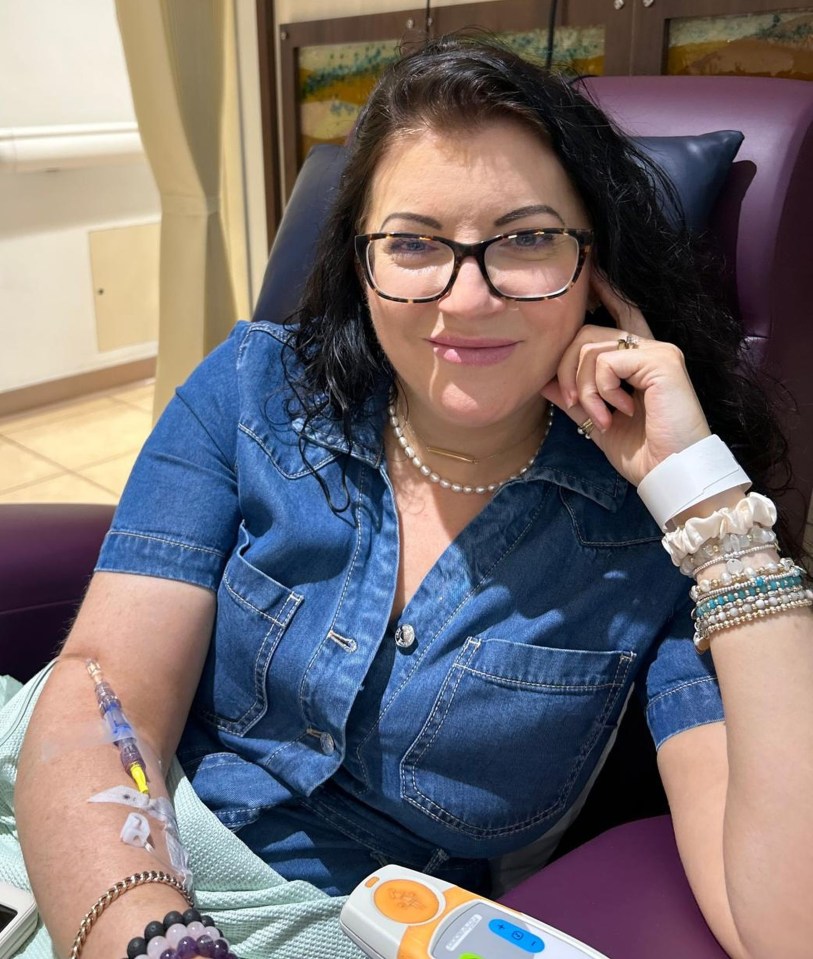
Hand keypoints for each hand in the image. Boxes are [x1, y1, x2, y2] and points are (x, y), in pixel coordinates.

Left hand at [541, 272, 710, 486]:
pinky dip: (600, 390)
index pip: (621, 313)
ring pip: (590, 346)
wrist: (669, 474)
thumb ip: (574, 398)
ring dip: (583, 388)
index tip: (591, 271)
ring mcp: (657, 351)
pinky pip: (606, 360)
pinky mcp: (661, 360)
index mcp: (638, 360)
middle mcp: (650, 347)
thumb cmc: (642, 453)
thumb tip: (544, 380)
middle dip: (566, 368)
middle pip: (586, 332)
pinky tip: (618, 411)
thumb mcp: (597, 422)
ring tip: (601, 416)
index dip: (606, 291)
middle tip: (573, 403)